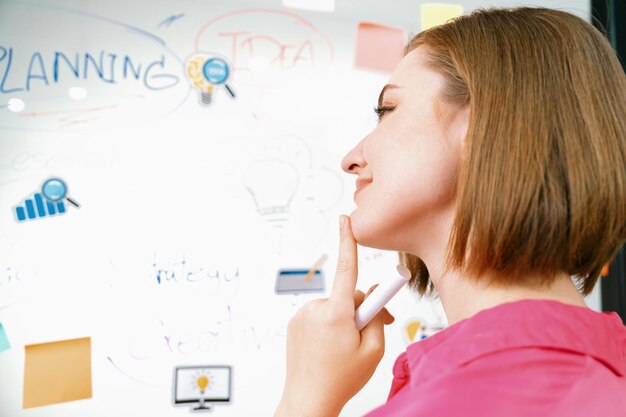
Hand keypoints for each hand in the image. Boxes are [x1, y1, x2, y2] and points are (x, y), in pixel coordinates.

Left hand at [274, 215, 394, 416]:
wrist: (308, 400)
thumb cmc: (343, 378)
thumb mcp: (373, 349)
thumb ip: (376, 317)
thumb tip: (370, 295)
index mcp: (336, 313)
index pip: (346, 269)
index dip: (347, 241)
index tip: (345, 219)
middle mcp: (316, 308)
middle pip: (348, 295)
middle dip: (363, 308)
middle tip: (375, 331)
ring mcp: (302, 315)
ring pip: (334, 306)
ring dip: (345, 318)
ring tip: (346, 346)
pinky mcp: (295, 322)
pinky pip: (320, 314)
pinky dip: (329, 324)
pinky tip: (329, 346)